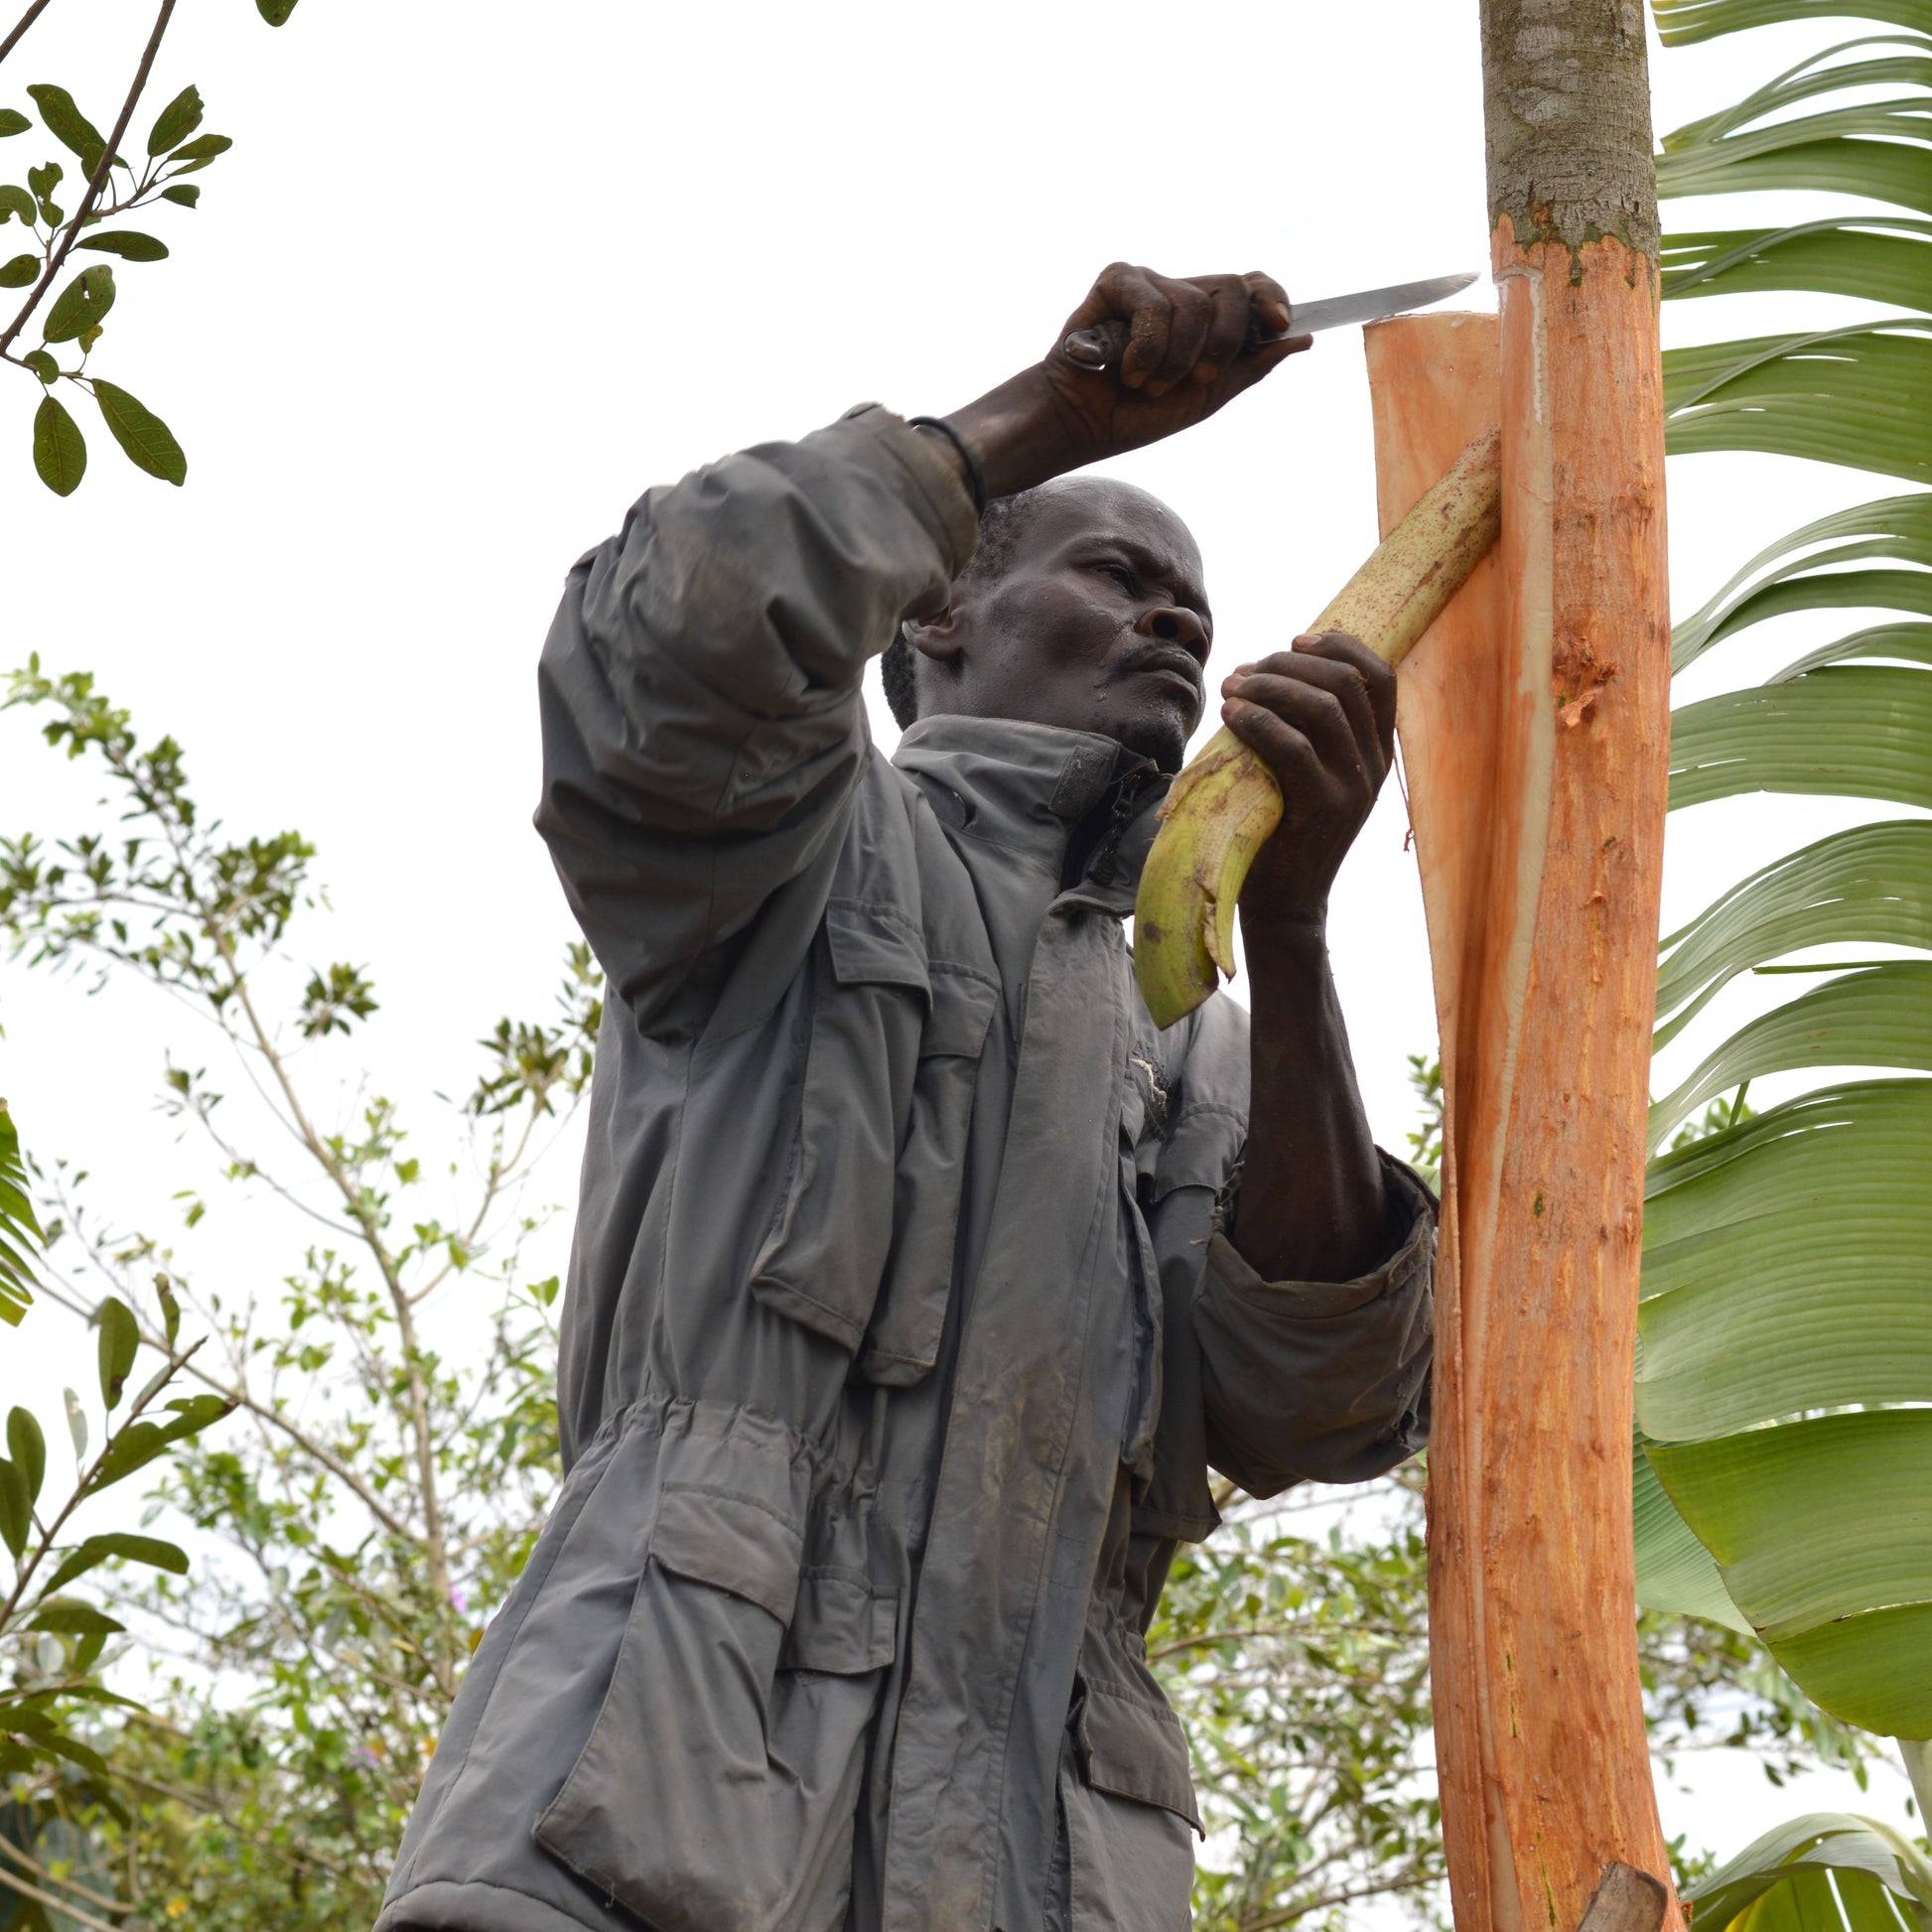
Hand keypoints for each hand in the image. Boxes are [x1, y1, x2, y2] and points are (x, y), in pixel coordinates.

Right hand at [940, 264, 1308, 499]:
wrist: (1082, 424)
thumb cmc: (1137, 413)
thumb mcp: (1207, 395)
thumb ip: (1251, 365)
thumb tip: (1302, 337)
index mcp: (1205, 316)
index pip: (1250, 285)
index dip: (1272, 296)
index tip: (1281, 322)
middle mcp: (1179, 291)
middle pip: (1233, 288)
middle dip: (1225, 342)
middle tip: (1196, 377)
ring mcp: (1148, 282)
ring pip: (1195, 305)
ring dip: (1175, 361)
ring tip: (1145, 382)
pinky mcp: (1117, 280)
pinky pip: (1156, 307)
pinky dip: (1146, 350)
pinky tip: (1124, 368)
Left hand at [1220, 632, 1396, 929]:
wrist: (1285, 904)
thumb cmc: (1282, 830)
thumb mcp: (1305, 773)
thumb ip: (1304, 729)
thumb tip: (1264, 670)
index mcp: (1378, 750)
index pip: (1380, 676)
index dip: (1340, 646)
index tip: (1295, 639)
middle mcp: (1375, 765)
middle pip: (1344, 683)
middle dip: (1289, 663)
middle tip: (1245, 670)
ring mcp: (1354, 787)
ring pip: (1321, 707)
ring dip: (1269, 686)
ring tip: (1232, 687)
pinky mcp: (1324, 808)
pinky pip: (1293, 747)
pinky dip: (1258, 720)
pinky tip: (1231, 713)